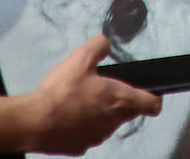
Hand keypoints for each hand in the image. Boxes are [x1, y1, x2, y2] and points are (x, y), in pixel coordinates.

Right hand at [29, 35, 161, 155]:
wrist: (35, 122)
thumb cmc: (61, 93)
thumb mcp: (81, 58)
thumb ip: (98, 46)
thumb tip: (104, 43)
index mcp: (120, 100)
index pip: (152, 104)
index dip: (154, 97)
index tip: (152, 93)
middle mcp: (113, 122)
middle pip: (129, 112)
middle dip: (121, 101)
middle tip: (104, 88)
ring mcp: (97, 137)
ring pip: (107, 124)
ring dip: (100, 113)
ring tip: (80, 100)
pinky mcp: (79, 148)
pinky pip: (87, 134)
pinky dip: (81, 126)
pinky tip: (68, 115)